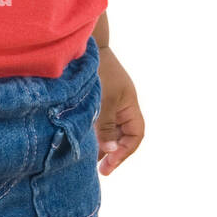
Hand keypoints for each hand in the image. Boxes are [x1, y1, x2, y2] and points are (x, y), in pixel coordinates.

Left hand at [95, 47, 144, 173]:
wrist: (83, 45)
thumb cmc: (98, 70)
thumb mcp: (103, 101)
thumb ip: (106, 127)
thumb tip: (110, 152)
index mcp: (129, 105)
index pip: (136, 135)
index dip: (126, 151)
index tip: (110, 164)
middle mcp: (121, 105)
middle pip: (122, 135)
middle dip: (112, 153)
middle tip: (100, 170)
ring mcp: (108, 102)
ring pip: (109, 130)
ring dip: (100, 144)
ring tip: (88, 161)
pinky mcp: (95, 99)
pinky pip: (97, 121)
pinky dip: (92, 132)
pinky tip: (80, 141)